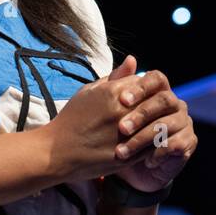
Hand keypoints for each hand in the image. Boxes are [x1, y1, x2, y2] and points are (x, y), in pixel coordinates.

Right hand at [41, 54, 172, 182]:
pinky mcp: (127, 155)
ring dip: (157, 124)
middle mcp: (121, 111)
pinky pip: (151, 146)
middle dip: (155, 106)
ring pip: (157, 125)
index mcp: (113, 92)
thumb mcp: (89, 90)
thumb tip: (133, 60)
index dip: (147, 88)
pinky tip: (147, 141)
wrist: (58, 152)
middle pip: (155, 102)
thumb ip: (115, 76)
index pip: (146, 82)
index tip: (144, 95)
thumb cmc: (73, 118)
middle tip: (153, 111)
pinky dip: (153, 142)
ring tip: (151, 126)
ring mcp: (125, 134)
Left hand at [108, 56, 196, 193]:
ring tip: (122, 152)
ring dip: (142, 139)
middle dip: (141, 114)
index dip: (142, 87)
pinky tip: (145, 162)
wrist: (131, 170)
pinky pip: (175, 144)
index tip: (122, 100)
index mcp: (159, 90)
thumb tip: (130, 58)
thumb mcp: (114, 111)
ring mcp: (184, 122)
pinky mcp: (188, 142)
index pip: (157, 78)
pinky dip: (157, 153)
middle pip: (164, 100)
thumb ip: (119, 85)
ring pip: (166, 124)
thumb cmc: (121, 136)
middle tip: (121, 128)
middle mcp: (175, 103)